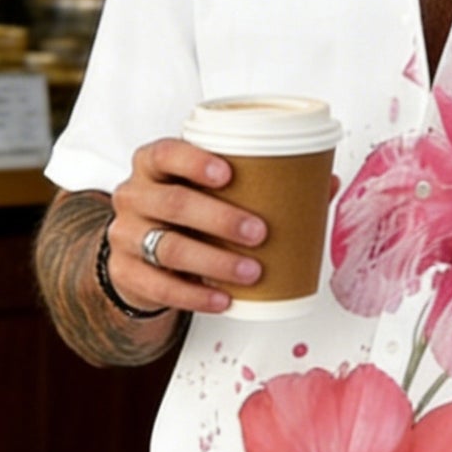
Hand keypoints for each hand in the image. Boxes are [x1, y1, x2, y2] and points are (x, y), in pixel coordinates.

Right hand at [105, 137, 269, 316]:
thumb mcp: (208, 190)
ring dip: (214, 261)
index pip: (165, 153)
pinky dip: (195, 296)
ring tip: (252, 271)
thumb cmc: (184, 211)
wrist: (140, 252)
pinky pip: (159, 287)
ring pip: (168, 247)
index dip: (194, 162)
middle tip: (259, 232)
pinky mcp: (125, 272)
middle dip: (219, 218)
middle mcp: (134, 195)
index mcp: (153, 164)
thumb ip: (259, 182)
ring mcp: (125, 235)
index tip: (228, 173)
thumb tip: (326, 183)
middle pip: (173, 203)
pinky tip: (223, 298)